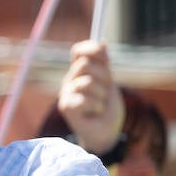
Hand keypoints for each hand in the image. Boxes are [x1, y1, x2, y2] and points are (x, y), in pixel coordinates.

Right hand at [56, 40, 124, 157]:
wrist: (106, 132)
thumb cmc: (107, 108)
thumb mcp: (109, 82)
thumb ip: (104, 64)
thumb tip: (102, 42)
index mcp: (79, 72)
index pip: (78, 51)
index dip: (92, 49)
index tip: (106, 57)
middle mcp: (70, 80)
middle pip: (84, 64)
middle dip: (103, 75)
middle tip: (106, 89)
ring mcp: (66, 94)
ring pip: (87, 82)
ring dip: (102, 94)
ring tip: (101, 104)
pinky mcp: (66, 107)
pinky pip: (84, 98)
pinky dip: (97, 106)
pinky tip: (95, 113)